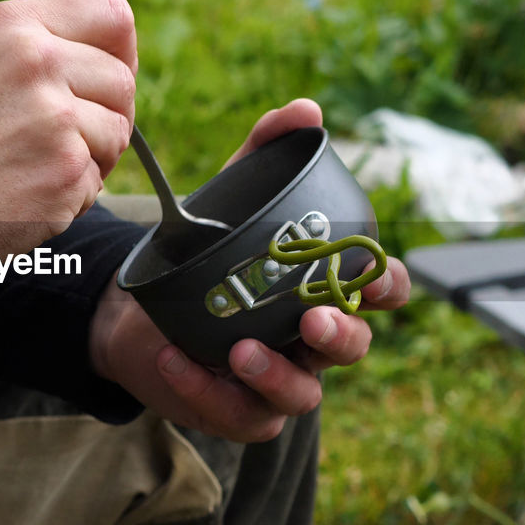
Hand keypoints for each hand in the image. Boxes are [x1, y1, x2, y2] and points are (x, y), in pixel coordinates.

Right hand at [0, 0, 137, 295]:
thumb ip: (31, 41)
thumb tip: (102, 39)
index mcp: (13, 27)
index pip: (110, 14)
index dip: (121, 47)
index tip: (111, 70)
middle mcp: (39, 64)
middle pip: (122, 81)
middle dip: (106, 114)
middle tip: (65, 137)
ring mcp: (56, 121)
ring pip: (117, 134)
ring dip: (90, 158)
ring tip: (32, 167)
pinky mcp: (66, 175)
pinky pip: (97, 183)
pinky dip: (70, 197)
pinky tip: (22, 195)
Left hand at [89, 99, 410, 441]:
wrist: (136, 305)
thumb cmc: (204, 254)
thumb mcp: (232, 195)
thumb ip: (267, 150)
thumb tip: (304, 111)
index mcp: (324, 288)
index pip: (381, 291)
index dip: (388, 287)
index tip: (375, 275)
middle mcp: (309, 339)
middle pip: (352, 347)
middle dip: (341, 336)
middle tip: (313, 319)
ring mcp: (277, 378)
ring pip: (302, 394)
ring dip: (277, 375)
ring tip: (240, 350)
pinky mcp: (234, 408)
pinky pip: (236, 413)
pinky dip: (205, 390)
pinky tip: (173, 359)